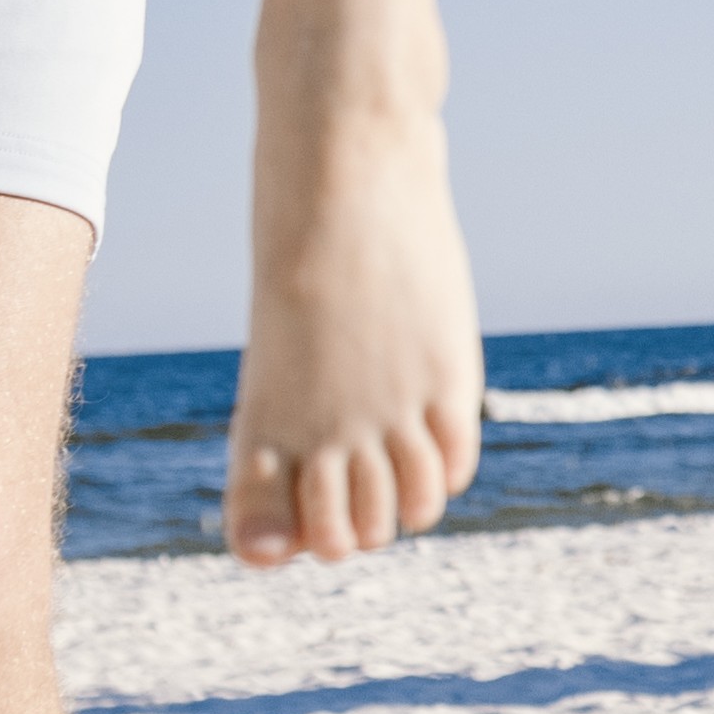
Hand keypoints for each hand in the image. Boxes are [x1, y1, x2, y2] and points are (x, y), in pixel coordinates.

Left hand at [224, 91, 487, 568]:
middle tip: (359, 482)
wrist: (345, 174)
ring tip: (401, 464)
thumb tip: (320, 473)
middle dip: (350, 527)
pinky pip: (452, 469)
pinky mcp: (446, 380)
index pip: (260, 536)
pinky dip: (443, 470)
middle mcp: (323, 431)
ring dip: (402, 506)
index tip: (290, 517)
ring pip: (403, 516)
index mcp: (262, 422)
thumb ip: (290, 420)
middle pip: (342, 539)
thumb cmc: (302, 252)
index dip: (279, 539)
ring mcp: (389, 410)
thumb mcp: (280, 341)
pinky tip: (434, 435)